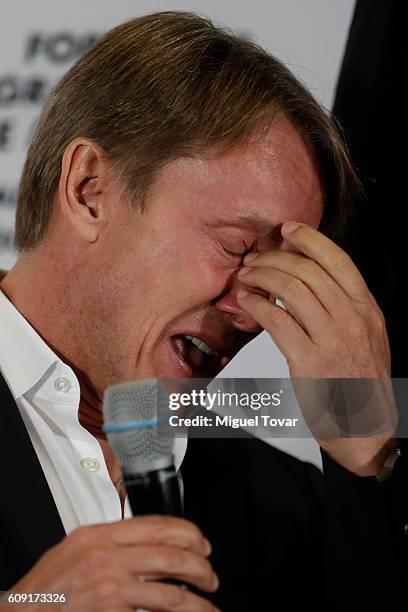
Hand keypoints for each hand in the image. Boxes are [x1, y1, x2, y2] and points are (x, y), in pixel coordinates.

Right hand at [7, 515, 218, 611]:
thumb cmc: (47, 586)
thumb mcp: (77, 547)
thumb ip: (111, 542)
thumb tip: (149, 544)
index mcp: (100, 534)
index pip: (157, 525)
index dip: (188, 533)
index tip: (201, 543)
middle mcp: (108, 558)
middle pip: (171, 556)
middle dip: (200, 567)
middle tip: (210, 576)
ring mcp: (111, 588)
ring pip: (171, 593)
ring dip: (198, 603)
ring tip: (208, 607)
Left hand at [236, 221, 397, 474]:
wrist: (366, 429)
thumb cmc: (360, 382)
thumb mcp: (366, 337)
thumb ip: (344, 308)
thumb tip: (310, 279)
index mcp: (366, 310)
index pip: (338, 261)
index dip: (311, 239)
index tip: (288, 229)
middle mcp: (352, 319)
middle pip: (308, 271)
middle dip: (276, 257)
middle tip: (256, 259)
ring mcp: (331, 340)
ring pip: (291, 290)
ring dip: (262, 277)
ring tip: (246, 276)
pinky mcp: (308, 361)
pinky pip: (276, 319)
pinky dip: (256, 304)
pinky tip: (246, 300)